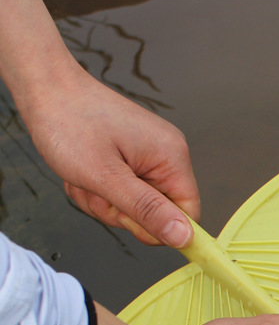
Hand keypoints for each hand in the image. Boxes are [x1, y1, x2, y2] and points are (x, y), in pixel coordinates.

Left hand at [21, 65, 199, 246]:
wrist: (44, 86)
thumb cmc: (69, 123)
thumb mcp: (106, 177)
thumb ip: (147, 210)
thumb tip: (184, 238)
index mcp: (172, 158)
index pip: (188, 214)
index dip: (160, 228)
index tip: (126, 220)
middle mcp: (168, 156)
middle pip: (160, 213)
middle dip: (123, 212)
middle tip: (97, 190)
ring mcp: (150, 155)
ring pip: (138, 206)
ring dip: (107, 202)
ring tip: (85, 177)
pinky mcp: (134, 156)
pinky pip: (126, 191)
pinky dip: (103, 190)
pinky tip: (86, 171)